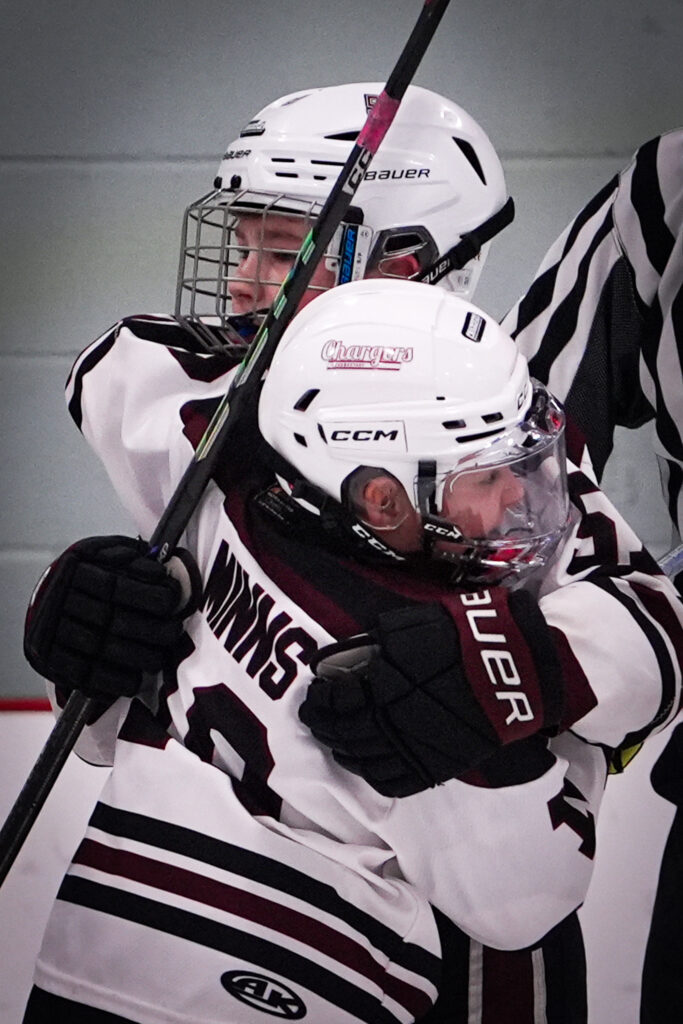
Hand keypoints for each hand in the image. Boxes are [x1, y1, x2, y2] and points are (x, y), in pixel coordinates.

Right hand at [24, 535, 200, 701]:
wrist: (49, 600)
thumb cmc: (90, 574)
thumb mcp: (105, 553)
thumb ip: (130, 557)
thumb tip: (159, 573)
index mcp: (74, 569)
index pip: (115, 585)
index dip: (147, 595)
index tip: (171, 601)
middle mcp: (59, 599)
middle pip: (112, 619)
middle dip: (151, 629)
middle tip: (173, 632)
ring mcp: (52, 631)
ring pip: (101, 649)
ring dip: (136, 657)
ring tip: (158, 658)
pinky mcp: (49, 658)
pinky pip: (84, 675)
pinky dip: (113, 681)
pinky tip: (135, 680)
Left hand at [299, 591, 562, 796]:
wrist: (512, 669)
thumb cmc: (462, 638)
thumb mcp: (411, 627)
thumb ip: (374, 644)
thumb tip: (342, 658)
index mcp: (384, 684)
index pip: (336, 702)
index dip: (319, 702)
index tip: (313, 697)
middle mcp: (393, 721)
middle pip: (344, 733)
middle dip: (324, 727)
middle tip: (316, 720)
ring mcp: (414, 748)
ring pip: (364, 761)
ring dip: (343, 752)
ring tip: (337, 742)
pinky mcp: (435, 767)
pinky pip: (393, 782)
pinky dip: (372, 776)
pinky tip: (367, 764)